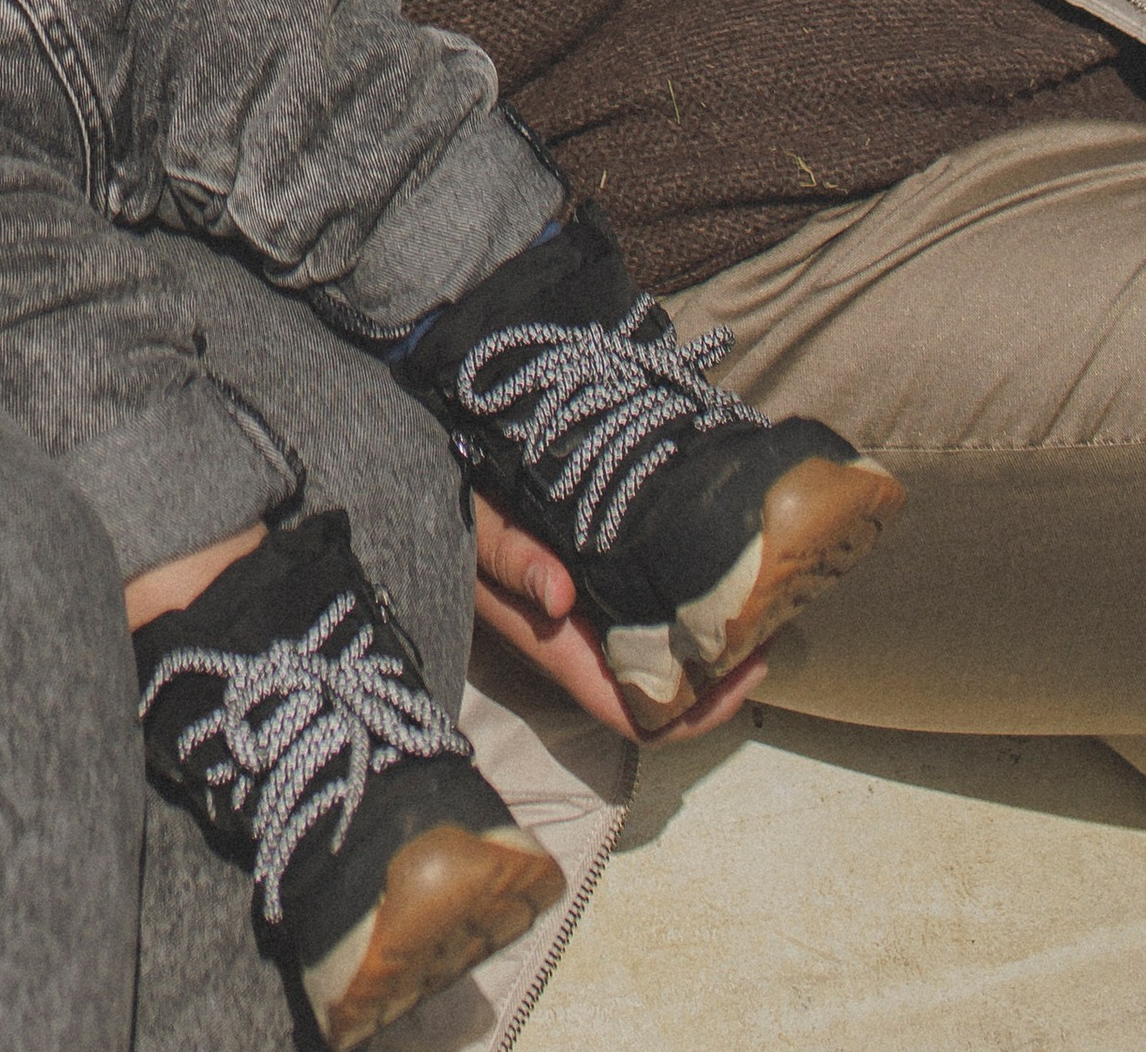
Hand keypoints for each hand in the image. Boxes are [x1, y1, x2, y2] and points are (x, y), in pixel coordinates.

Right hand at [473, 495, 767, 745]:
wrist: (421, 477)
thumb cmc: (446, 505)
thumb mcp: (471, 526)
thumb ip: (508, 558)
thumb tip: (560, 599)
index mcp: (555, 644)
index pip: (635, 714)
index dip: (697, 711)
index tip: (747, 666)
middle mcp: (577, 640)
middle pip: (663, 693)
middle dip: (724, 672)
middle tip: (770, 615)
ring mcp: (584, 613)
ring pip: (661, 652)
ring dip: (712, 636)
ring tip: (757, 589)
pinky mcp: (588, 579)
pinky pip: (647, 608)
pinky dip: (686, 598)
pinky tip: (712, 561)